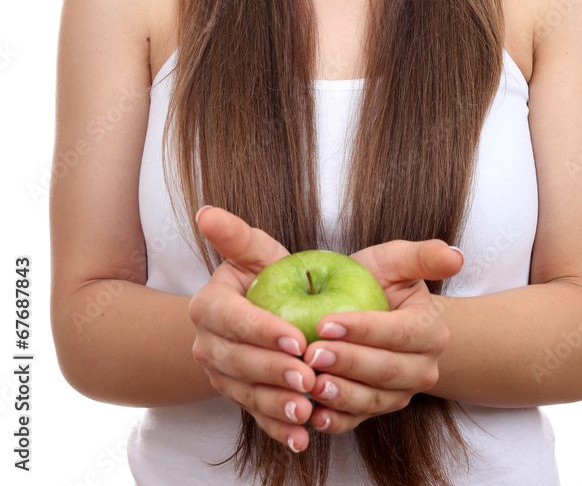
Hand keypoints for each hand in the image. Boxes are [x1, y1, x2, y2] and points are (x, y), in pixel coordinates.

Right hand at [188, 207, 316, 452]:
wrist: (255, 313)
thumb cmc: (262, 277)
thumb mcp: (254, 253)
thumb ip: (235, 235)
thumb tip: (205, 211)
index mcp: (207, 307)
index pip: (232, 320)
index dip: (261, 331)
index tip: (295, 339)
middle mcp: (207, 345)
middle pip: (238, 362)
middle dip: (273, 372)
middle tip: (308, 376)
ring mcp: (222, 377)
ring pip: (247, 394)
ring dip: (276, 406)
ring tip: (307, 409)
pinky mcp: (240, 400)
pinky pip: (258, 419)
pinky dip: (279, 431)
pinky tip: (303, 438)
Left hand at [302, 239, 463, 434]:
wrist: (371, 310)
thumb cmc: (380, 282)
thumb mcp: (395, 261)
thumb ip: (424, 256)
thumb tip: (457, 256)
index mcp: (430, 330)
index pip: (399, 333)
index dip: (363, 330)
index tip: (326, 323)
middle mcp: (422, 368)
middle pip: (387, 371)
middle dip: (348, 364)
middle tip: (311, 354)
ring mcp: (401, 393)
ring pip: (374, 400)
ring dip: (341, 396)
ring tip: (311, 384)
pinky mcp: (378, 409)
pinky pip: (358, 421)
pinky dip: (337, 422)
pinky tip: (315, 416)